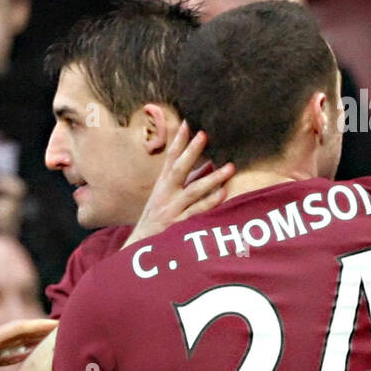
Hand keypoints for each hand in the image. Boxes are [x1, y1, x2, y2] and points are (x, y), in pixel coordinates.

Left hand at [0, 318, 57, 370]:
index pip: (17, 329)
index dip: (38, 326)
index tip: (60, 324)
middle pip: (19, 335)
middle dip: (41, 331)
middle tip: (67, 330)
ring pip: (13, 346)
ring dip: (32, 343)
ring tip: (53, 342)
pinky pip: (2, 359)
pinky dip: (17, 357)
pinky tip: (26, 358)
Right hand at [124, 121, 230, 245]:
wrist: (141, 247)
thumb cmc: (158, 219)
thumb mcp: (168, 197)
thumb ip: (188, 181)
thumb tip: (210, 164)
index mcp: (162, 185)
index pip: (170, 159)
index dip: (178, 142)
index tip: (188, 123)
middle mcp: (165, 195)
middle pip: (178, 170)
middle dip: (190, 152)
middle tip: (204, 135)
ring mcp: (172, 210)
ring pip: (193, 191)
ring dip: (212, 178)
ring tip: (229, 167)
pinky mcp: (179, 226)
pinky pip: (197, 212)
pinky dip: (211, 202)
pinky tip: (223, 193)